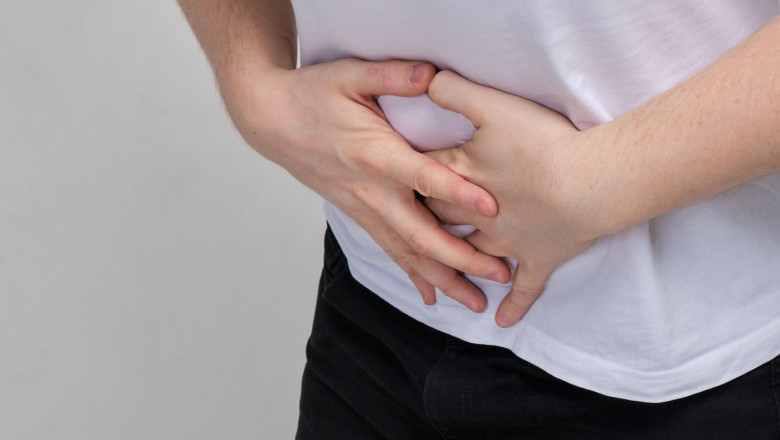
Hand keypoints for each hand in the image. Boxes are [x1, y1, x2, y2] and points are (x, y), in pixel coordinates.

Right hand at [219, 59, 510, 310]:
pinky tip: (430, 296)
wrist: (272, 121)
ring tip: (474, 302)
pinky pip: (389, 251)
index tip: (493, 208)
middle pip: (420, 235)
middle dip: (462, 260)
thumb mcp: (350, 74)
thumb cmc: (311, 96)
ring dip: (442, 279)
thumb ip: (393, 75)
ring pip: (406, 254)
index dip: (458, 193)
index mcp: (375, 155)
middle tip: (499, 275)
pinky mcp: (359, 214)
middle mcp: (371, 190)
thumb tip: (432, 74)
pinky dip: (412, 275)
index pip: (423, 178)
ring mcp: (364, 208)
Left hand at [424, 71, 600, 325]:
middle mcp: (476, 216)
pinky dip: (513, 305)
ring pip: (472, 257)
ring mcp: (506, 242)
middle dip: (420, 224)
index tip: (385, 180)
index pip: (421, 179)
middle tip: (406, 225)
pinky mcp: (538, 258)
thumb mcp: (494, 106)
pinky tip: (501, 321)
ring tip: (444, 274)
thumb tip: (426, 80)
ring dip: (458, 266)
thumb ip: (456, 91)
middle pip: (437, 221)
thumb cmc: (543, 142)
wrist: (589, 182)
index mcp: (461, 179)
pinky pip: (523, 288)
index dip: (403, 178)